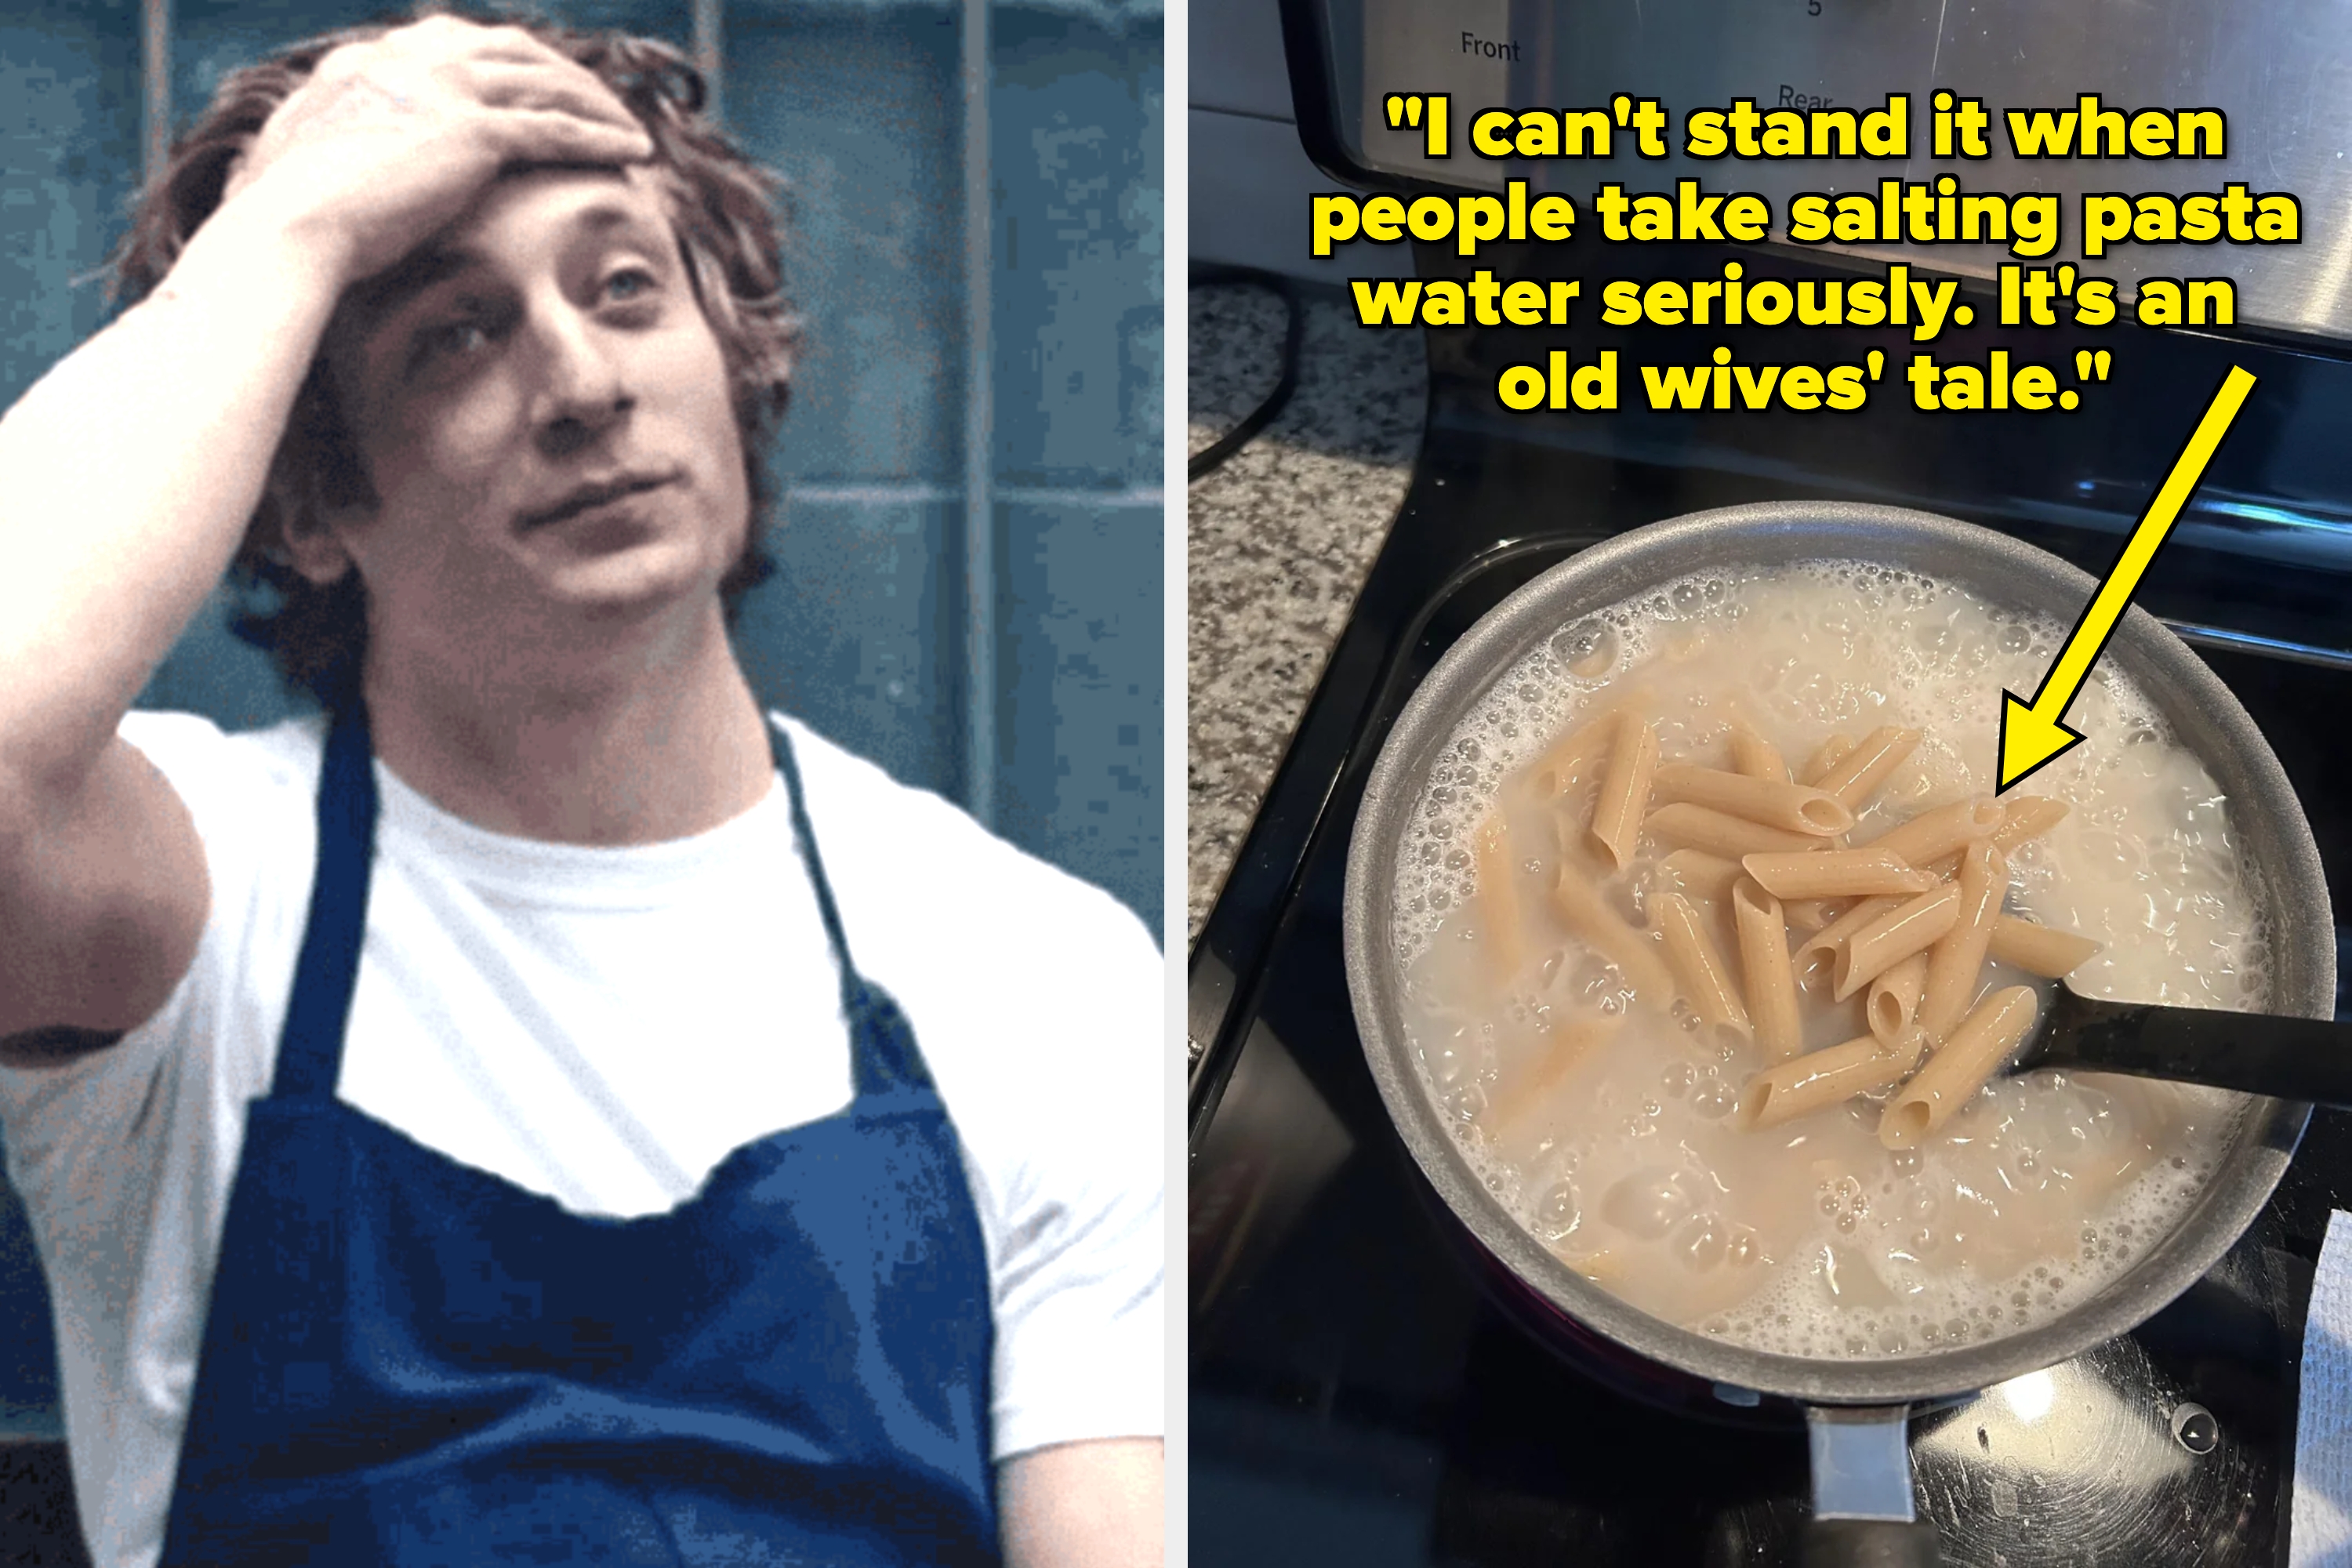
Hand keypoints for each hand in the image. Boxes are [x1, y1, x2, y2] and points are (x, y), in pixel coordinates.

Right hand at [219, 15, 653, 288]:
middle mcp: (406, 60)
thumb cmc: (280, 218)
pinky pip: (556, 129)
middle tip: (593, 99)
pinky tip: (633, 151)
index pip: (450, 43)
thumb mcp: (294, 165)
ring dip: (593, 102)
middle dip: (559, 71)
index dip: (500, 61)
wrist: (287, 230)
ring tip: (626, 127)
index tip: (530, 84)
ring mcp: (442, 89)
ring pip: (543, 81)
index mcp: (364, 63)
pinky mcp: (472, 132)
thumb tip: (298, 160)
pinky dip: (600, 136)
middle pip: (509, 48)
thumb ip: (319, 147)